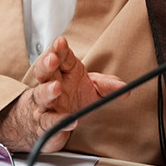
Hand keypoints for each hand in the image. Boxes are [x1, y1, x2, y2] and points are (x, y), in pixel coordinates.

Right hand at [0, 37, 124, 151]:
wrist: (48, 122)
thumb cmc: (71, 99)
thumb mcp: (92, 90)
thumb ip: (107, 86)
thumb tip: (125, 88)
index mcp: (63, 71)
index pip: (59, 56)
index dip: (58, 49)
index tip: (61, 42)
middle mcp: (50, 84)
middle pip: (44, 71)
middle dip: (46, 63)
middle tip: (52, 58)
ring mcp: (45, 104)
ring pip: (41, 94)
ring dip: (47, 91)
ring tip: (56, 87)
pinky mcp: (44, 123)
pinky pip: (49, 121)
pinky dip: (57, 121)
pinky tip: (69, 120)